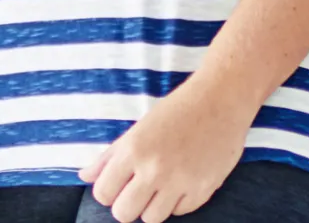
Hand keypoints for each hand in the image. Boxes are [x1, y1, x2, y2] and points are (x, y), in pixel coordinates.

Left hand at [79, 77, 255, 221]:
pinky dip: (179, 201)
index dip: (108, 191)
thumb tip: (84, 177)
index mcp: (134, 150)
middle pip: (124, 213)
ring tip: (162, 187)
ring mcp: (181, 180)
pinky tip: (183, 181)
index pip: (103, 193)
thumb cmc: (179, 109)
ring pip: (152, 217)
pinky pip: (181, 211)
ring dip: (153, 205)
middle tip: (139, 190)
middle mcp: (155, 168)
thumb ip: (109, 156)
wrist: (223, 97)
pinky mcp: (204, 187)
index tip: (119, 184)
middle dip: (128, 204)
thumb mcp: (139, 128)